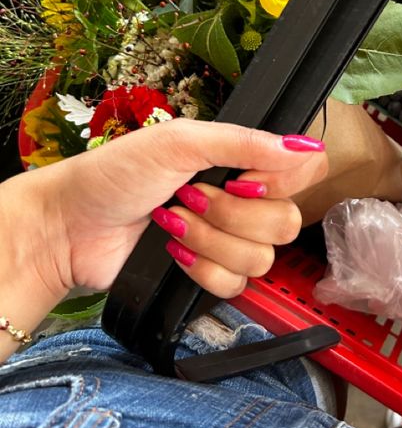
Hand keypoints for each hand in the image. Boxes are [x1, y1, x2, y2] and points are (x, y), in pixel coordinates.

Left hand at [0, 121, 326, 330]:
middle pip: (286, 222)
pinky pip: (235, 285)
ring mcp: (228, 240)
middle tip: (191, 197)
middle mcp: (242, 200)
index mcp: (241, 160)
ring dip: (209, 241)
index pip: (305, 171)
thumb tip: (304, 146)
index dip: (280, 182)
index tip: (242, 179)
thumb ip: (244, 142)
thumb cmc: (114, 175)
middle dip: (231, 214)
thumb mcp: (178, 142)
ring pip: (260, 259)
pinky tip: (172, 250)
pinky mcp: (210, 275)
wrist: (71, 227)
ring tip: (172, 222)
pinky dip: (200, 268)